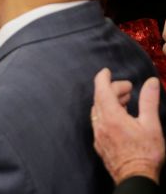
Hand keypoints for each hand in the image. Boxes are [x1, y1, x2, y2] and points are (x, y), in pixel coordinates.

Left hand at [91, 68, 163, 184]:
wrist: (135, 177)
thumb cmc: (145, 153)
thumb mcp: (151, 124)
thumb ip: (149, 101)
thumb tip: (150, 82)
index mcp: (111, 116)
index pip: (101, 89)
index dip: (103, 77)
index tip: (107, 71)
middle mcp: (100, 123)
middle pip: (100, 98)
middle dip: (112, 89)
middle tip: (128, 89)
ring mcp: (98, 134)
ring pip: (98, 110)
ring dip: (109, 101)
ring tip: (125, 101)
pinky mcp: (99, 143)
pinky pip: (98, 122)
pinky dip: (106, 113)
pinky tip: (119, 118)